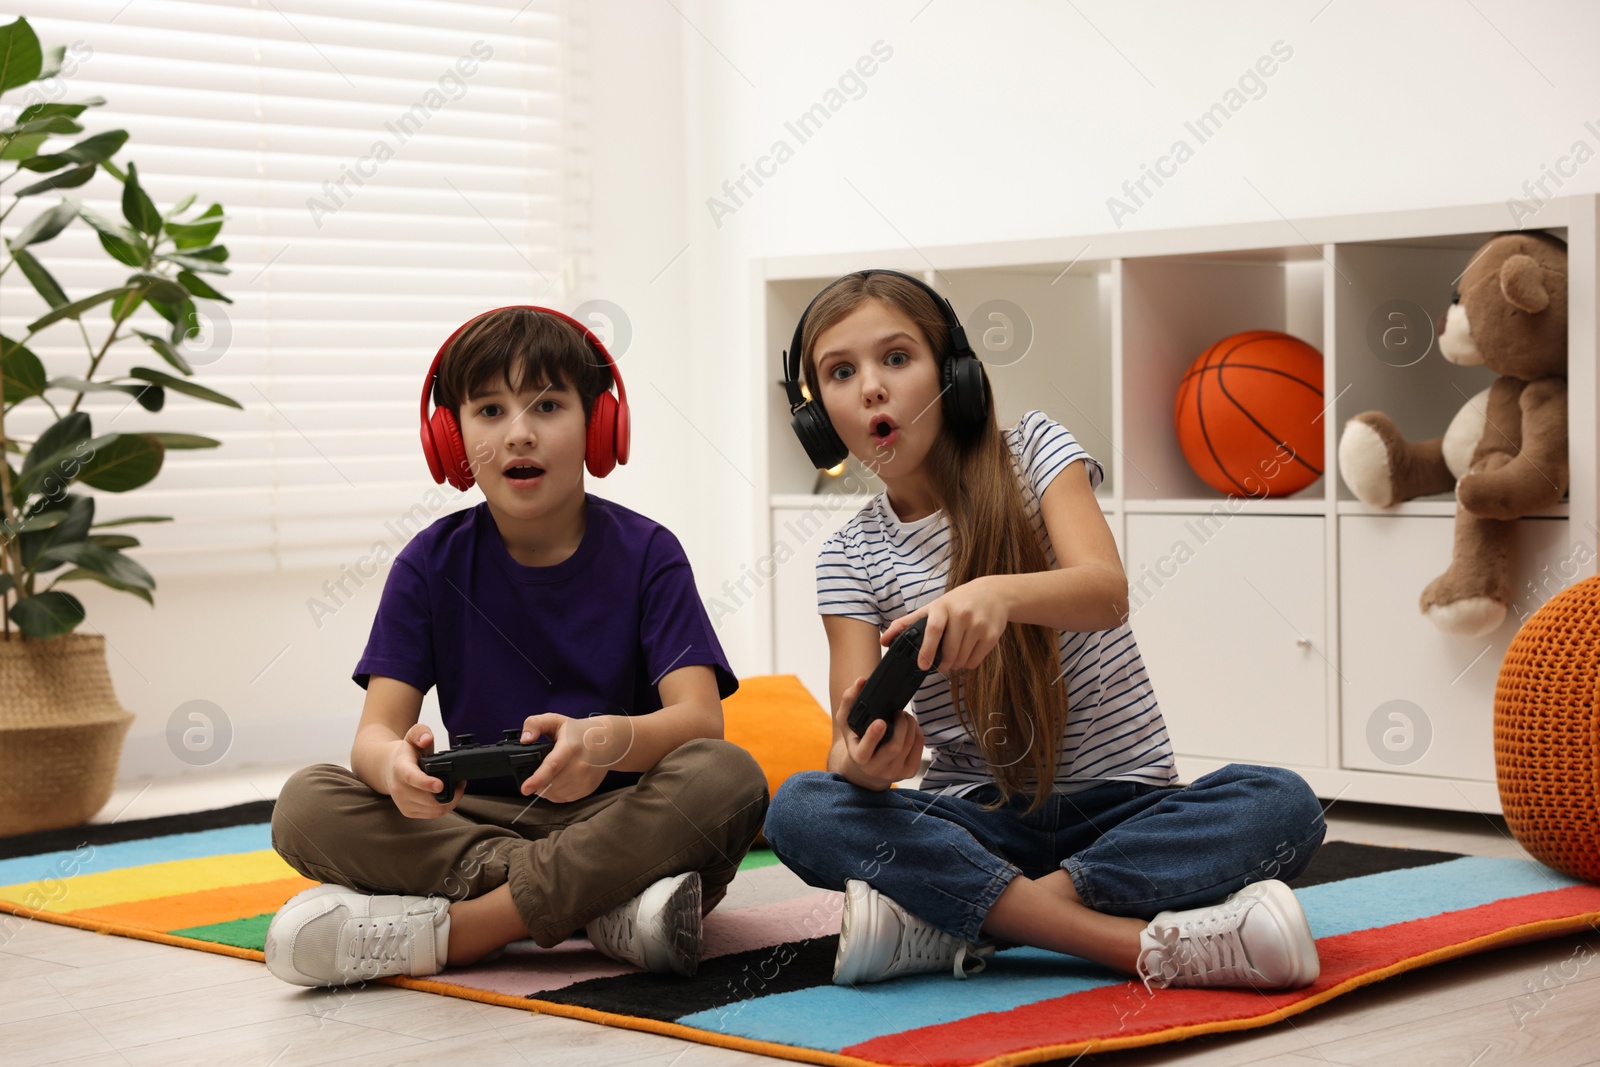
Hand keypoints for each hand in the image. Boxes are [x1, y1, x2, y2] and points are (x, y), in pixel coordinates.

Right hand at [387, 723, 463, 817]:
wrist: (390, 768)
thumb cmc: (406, 753)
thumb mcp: (412, 736)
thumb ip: (420, 732)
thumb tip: (427, 738)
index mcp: (400, 768)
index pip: (411, 778)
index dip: (426, 783)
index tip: (440, 785)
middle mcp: (399, 788)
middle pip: (427, 799)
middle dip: (450, 792)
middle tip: (461, 782)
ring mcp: (403, 802)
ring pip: (433, 809)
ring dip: (450, 801)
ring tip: (457, 787)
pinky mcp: (408, 812)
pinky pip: (432, 814)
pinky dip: (445, 807)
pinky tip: (449, 796)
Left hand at [516, 713, 624, 803]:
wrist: (607, 742)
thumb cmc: (577, 732)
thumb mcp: (555, 720)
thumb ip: (535, 724)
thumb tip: (525, 740)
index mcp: (570, 747)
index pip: (553, 766)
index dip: (537, 779)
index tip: (524, 789)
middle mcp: (580, 765)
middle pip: (550, 783)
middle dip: (537, 782)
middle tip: (535, 771)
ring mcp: (585, 779)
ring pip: (554, 793)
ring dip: (545, 788)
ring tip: (548, 775)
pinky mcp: (587, 789)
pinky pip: (563, 798)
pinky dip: (554, 793)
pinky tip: (557, 780)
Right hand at [834, 676, 923, 788]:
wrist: (866, 770)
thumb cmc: (856, 741)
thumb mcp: (846, 722)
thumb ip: (849, 700)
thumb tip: (861, 681)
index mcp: (859, 758)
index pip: (865, 750)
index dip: (873, 736)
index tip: (881, 722)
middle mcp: (876, 769)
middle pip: (895, 746)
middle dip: (901, 725)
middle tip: (898, 712)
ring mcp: (894, 773)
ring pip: (909, 745)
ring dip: (910, 725)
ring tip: (903, 716)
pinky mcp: (909, 772)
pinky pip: (918, 747)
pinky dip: (917, 731)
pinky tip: (909, 726)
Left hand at [881, 577, 1008, 672]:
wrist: (994, 593)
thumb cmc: (958, 602)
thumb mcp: (933, 607)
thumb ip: (908, 623)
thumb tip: (884, 641)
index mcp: (943, 607)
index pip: (934, 629)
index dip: (927, 649)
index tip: (922, 665)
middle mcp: (962, 615)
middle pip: (949, 651)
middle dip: (942, 664)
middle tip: (938, 666)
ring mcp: (978, 625)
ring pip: (962, 659)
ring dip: (955, 665)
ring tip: (954, 657)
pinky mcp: (991, 635)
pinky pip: (975, 661)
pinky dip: (968, 664)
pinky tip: (966, 653)